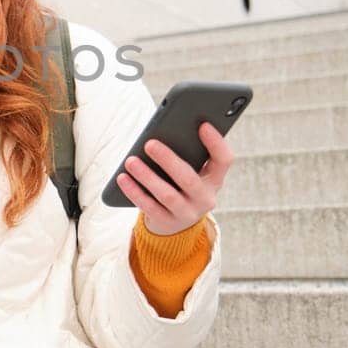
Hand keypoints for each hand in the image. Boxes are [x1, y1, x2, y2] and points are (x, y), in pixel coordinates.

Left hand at [114, 122, 234, 235]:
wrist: (177, 221)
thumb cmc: (181, 183)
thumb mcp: (192, 171)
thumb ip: (186, 153)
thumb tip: (161, 135)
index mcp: (214, 178)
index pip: (224, 160)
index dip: (216, 143)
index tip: (203, 125)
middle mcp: (205, 198)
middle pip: (189, 179)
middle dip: (168, 160)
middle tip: (149, 144)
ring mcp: (188, 213)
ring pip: (167, 195)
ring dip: (147, 176)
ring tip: (130, 161)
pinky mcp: (168, 222)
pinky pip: (149, 207)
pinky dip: (134, 191)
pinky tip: (123, 178)